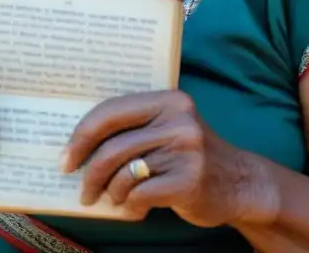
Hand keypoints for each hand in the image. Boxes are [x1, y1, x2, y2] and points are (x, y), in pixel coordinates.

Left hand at [60, 90, 263, 227]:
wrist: (242, 183)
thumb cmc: (191, 157)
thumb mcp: (168, 129)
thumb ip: (133, 130)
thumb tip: (77, 149)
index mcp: (168, 100)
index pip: (110, 111)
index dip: (81, 136)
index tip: (66, 159)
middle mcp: (178, 120)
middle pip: (113, 147)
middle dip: (89, 174)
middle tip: (83, 191)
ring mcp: (186, 150)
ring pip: (124, 174)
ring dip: (111, 193)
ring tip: (114, 200)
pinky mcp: (189, 180)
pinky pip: (140, 195)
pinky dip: (131, 206)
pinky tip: (136, 209)